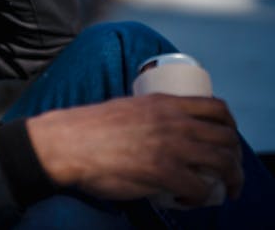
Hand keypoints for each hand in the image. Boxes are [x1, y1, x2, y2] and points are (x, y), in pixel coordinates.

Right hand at [26, 94, 243, 205]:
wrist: (67, 142)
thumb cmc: (88, 129)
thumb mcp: (126, 108)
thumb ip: (148, 116)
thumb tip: (161, 132)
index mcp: (164, 103)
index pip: (216, 107)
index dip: (230, 126)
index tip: (226, 139)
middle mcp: (173, 121)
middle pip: (227, 137)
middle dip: (235, 158)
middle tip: (228, 172)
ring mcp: (170, 146)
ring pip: (223, 163)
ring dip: (230, 180)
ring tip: (222, 190)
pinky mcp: (163, 171)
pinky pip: (201, 188)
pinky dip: (201, 198)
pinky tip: (188, 199)